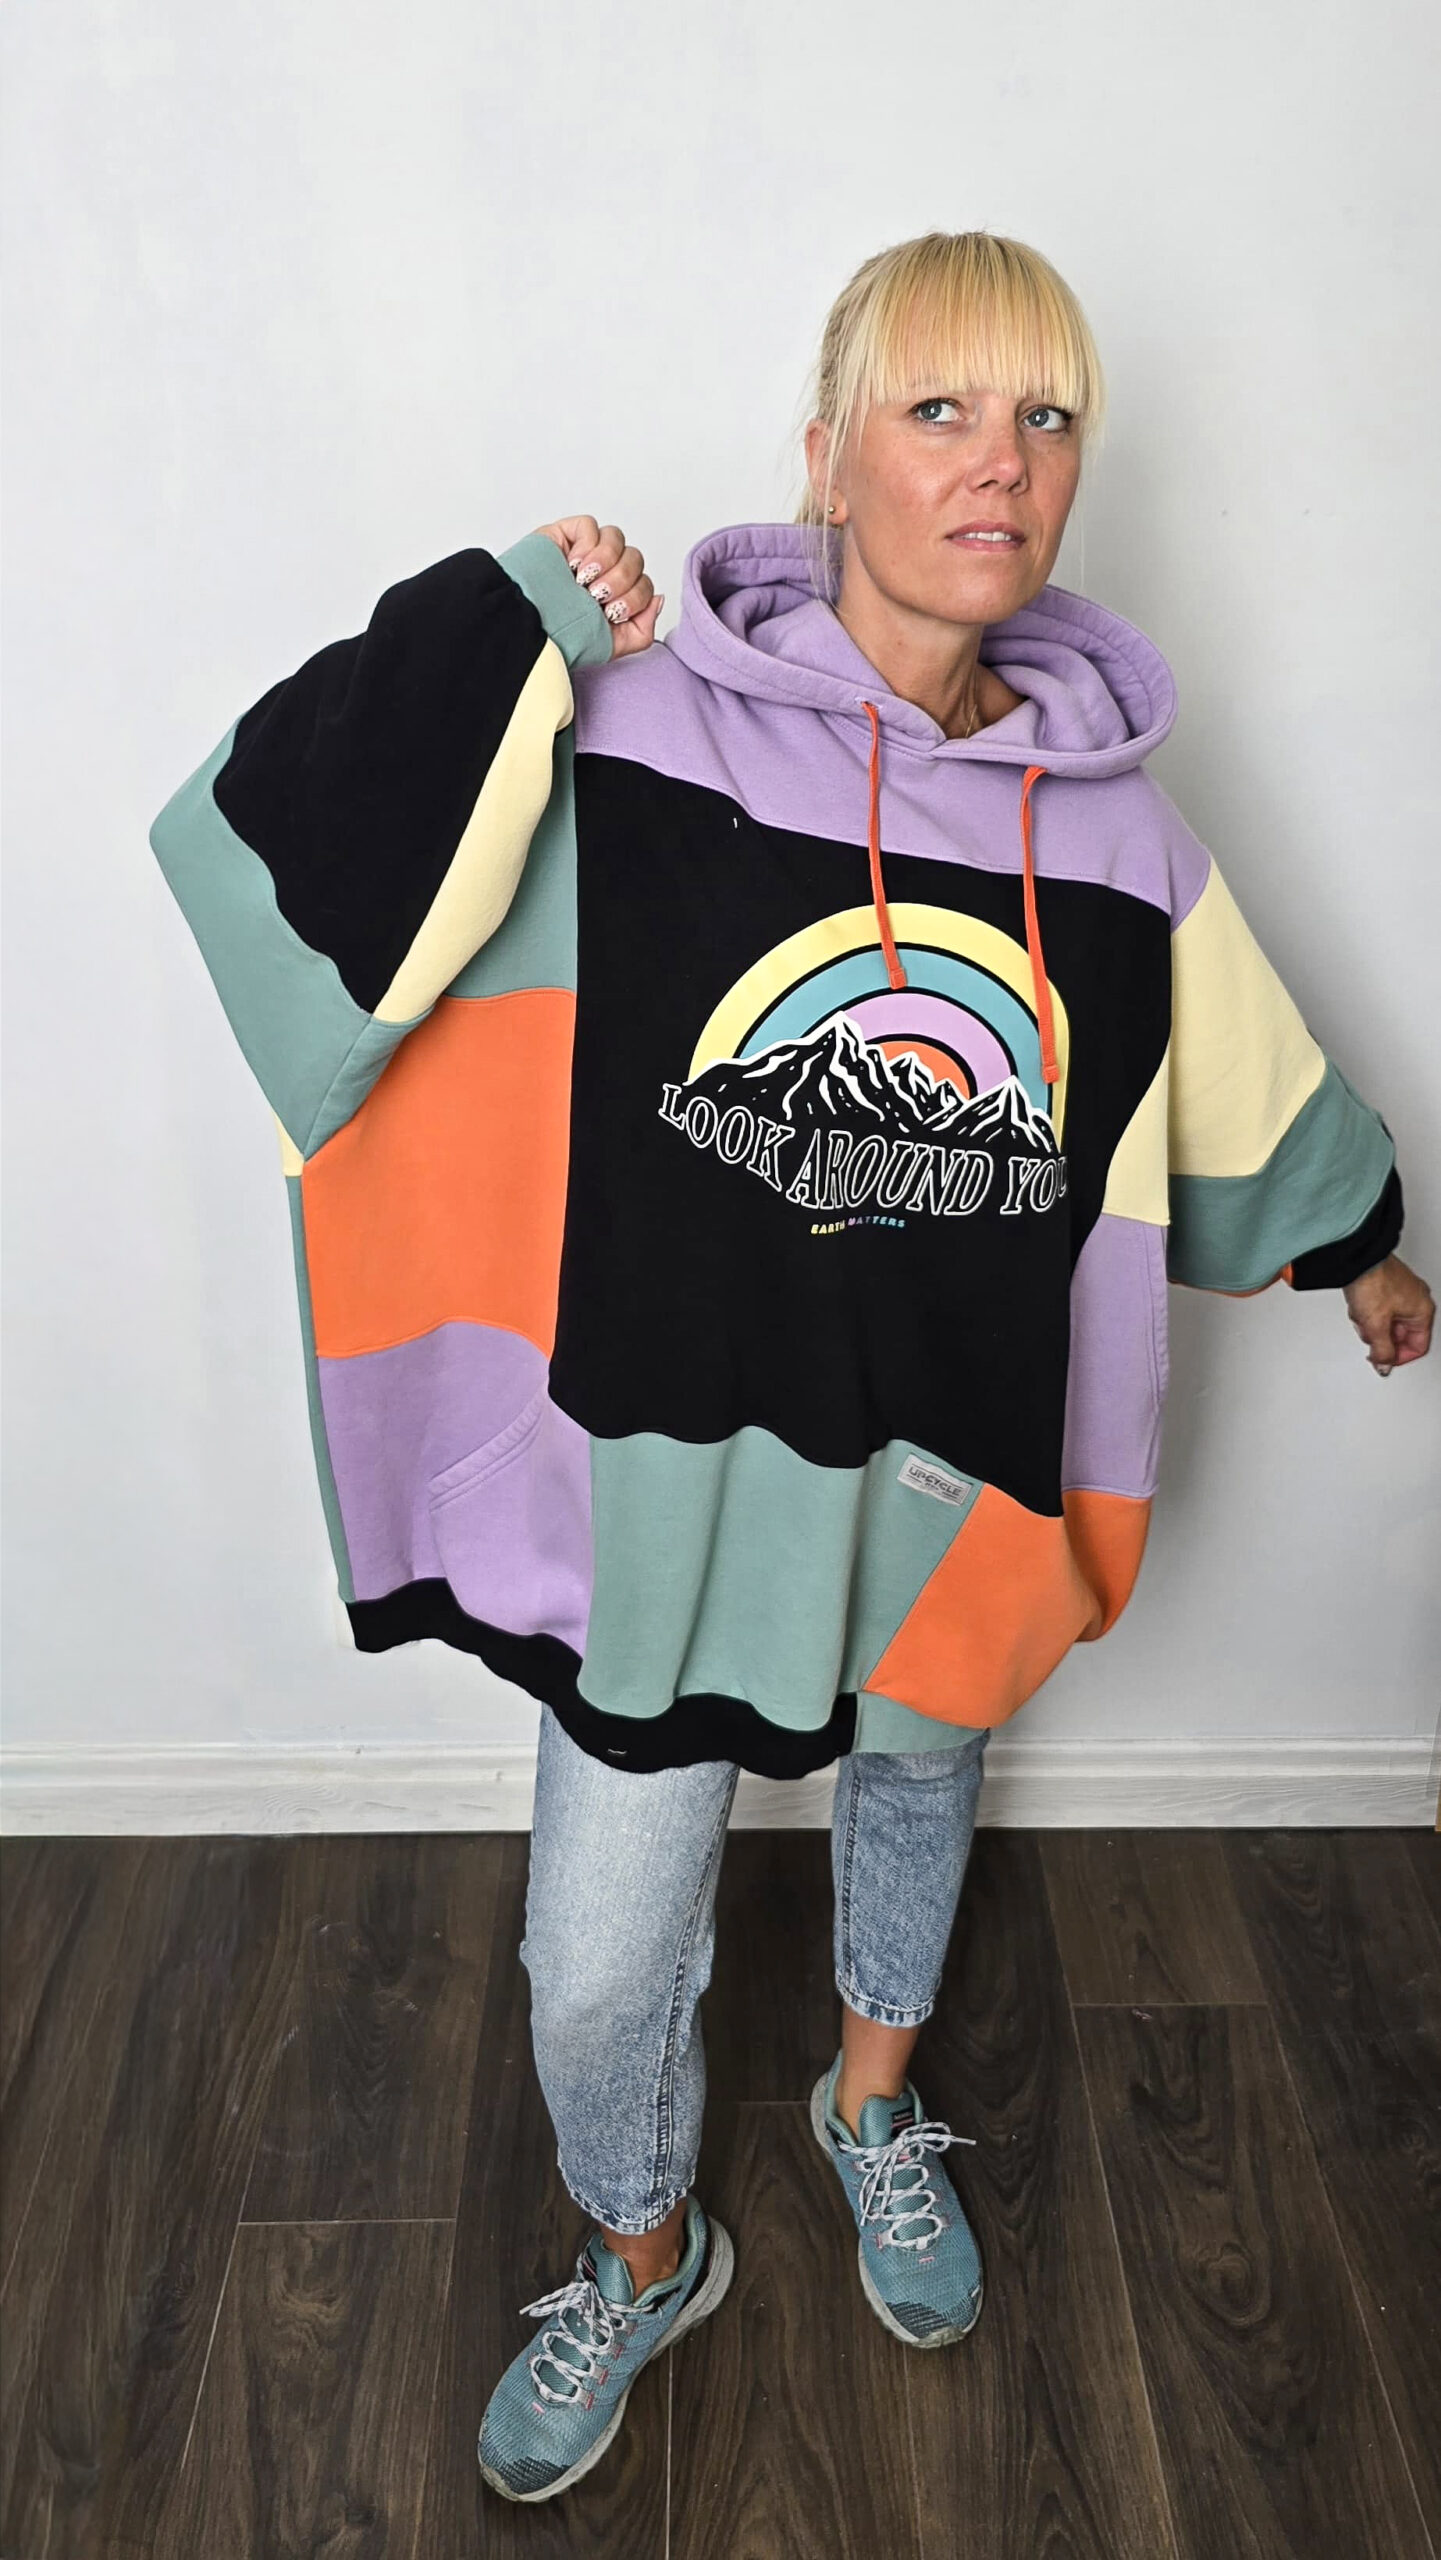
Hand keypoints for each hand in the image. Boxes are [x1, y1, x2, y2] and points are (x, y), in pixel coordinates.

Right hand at [534, 515, 662, 656]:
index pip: (644, 583)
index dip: (635, 597)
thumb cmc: (560, 637)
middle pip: (635, 558)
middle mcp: (602, 573)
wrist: (527, 626)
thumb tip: (658, 599)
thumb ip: (643, 629)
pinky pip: (591, 526)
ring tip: (583, 581)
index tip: (611, 613)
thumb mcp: (610, 645)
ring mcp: (584, 552)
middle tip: (596, 597)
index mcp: (614, 596)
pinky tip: (573, 566)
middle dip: (621, 582)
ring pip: (617, 538)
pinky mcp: (565, 535)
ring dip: (606, 563)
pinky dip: (586, 546)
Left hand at [1342, 1253, 1434, 1375]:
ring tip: (1362, 1314)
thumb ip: (1382, 1351)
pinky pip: (1379, 1310)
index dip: (1398, 1358)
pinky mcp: (1387, 1286)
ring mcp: (1403, 1292)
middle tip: (1368, 1331)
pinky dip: (1367, 1312)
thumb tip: (1384, 1366)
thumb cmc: (1372, 1281)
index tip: (1382, 1360)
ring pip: (1387, 1323)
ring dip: (1371, 1324)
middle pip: (1400, 1336)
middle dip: (1380, 1337)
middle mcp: (1417, 1300)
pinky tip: (1358, 1306)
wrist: (1356, 1257)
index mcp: (1423, 1310)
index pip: (1418, 1347)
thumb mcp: (1376, 1325)